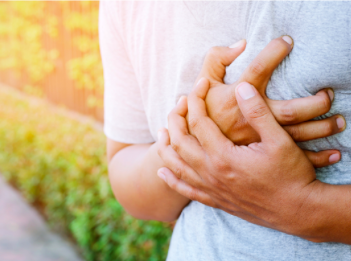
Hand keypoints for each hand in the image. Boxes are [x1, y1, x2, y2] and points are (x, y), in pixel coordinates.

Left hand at [157, 79, 328, 239]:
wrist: (299, 211)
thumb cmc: (292, 174)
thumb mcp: (279, 140)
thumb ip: (257, 112)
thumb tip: (241, 86)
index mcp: (223, 156)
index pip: (199, 122)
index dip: (196, 99)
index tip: (199, 84)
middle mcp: (211, 173)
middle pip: (180, 142)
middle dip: (176, 119)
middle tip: (180, 102)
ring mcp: (211, 189)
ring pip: (176, 166)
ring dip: (166, 147)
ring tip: (162, 131)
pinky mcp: (215, 201)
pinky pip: (185, 190)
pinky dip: (171, 180)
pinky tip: (162, 172)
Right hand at [199, 37, 343, 154]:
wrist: (193, 149)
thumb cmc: (202, 112)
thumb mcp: (203, 83)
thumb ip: (216, 59)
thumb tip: (242, 44)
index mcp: (236, 98)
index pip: (259, 69)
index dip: (274, 52)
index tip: (287, 42)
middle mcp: (250, 119)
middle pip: (291, 111)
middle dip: (315, 103)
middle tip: (327, 94)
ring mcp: (258, 140)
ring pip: (299, 135)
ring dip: (323, 128)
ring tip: (339, 121)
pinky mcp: (262, 156)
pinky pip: (294, 158)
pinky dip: (317, 157)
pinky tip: (332, 152)